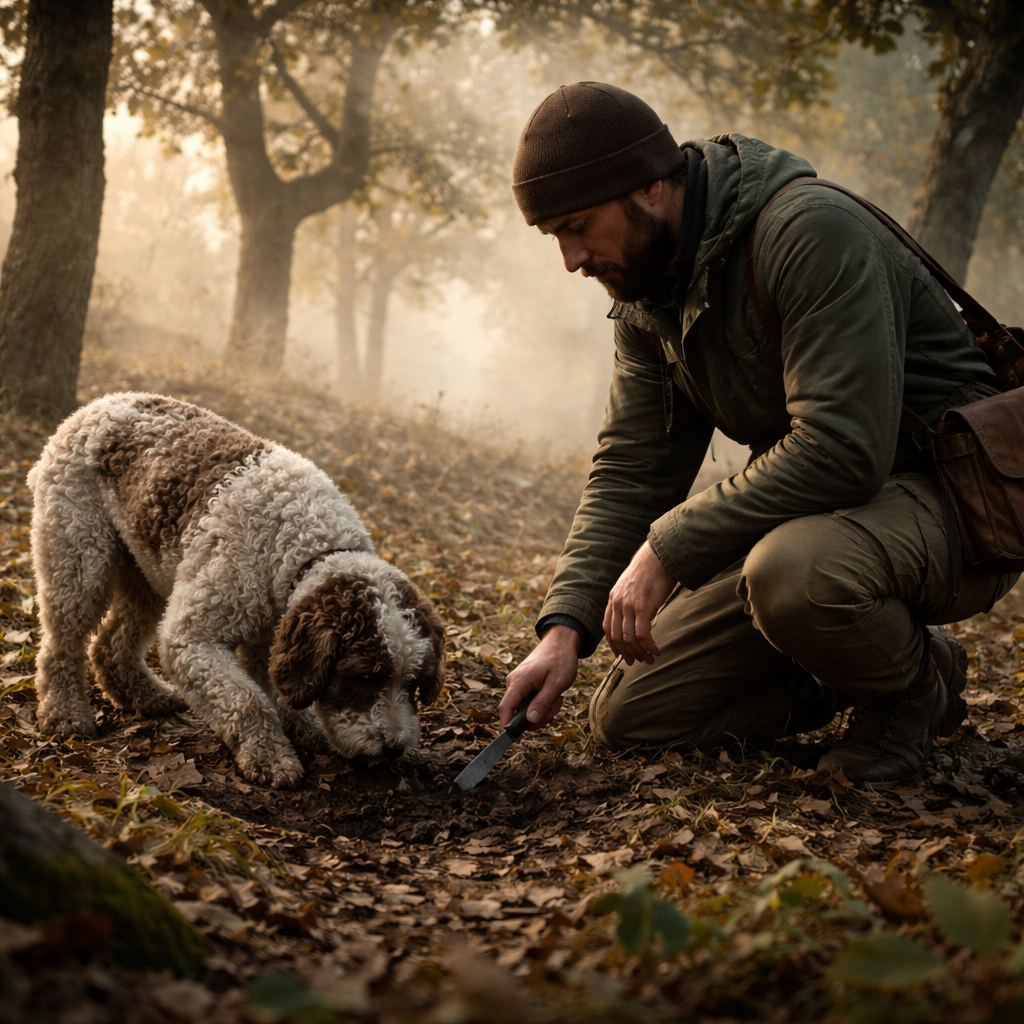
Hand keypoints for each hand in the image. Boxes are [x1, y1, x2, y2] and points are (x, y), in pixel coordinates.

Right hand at [500, 625, 580, 729]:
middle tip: (555, 708)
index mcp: (519, 681)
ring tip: (557, 698)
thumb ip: (542, 702)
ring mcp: (518, 683)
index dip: (507, 725)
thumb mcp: (556, 683)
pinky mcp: (524, 684)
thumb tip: (530, 720)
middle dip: (538, 716)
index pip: (506, 707)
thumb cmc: (560, 659)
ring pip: (525, 708)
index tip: (512, 739)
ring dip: (542, 709)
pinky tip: (553, 695)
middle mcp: (514, 682)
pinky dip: (542, 702)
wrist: (561, 642)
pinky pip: (529, 701)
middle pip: (517, 712)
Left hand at [603, 541, 674, 664]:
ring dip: (640, 652)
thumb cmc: (649, 572)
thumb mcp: (630, 586)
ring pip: (630, 638)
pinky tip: (656, 650)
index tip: (621, 655)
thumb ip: (628, 601)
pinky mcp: (642, 607)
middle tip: (636, 662)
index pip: (608, 628)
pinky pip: (642, 634)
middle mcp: (617, 604)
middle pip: (617, 637)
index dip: (614, 645)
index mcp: (613, 599)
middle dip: (626, 653)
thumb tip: (633, 618)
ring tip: (649, 659)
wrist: (657, 558)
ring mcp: (629, 606)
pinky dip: (648, 646)